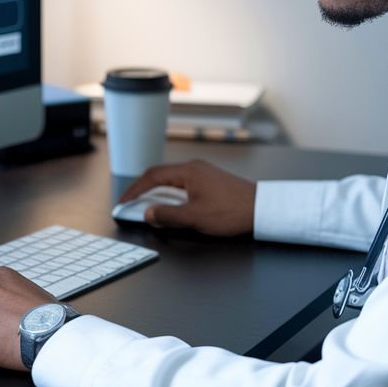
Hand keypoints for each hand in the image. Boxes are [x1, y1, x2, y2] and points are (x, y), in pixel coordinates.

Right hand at [118, 159, 255, 236]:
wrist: (264, 210)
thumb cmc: (233, 212)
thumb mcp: (195, 218)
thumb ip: (168, 216)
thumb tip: (148, 214)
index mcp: (189, 172)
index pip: (152, 177)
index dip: (134, 190)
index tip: (124, 202)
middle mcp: (195, 168)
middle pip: (160, 177)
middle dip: (143, 191)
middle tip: (131, 205)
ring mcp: (204, 174)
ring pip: (172, 182)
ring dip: (157, 195)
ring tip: (147, 209)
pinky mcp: (211, 183)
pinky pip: (183, 186)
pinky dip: (171, 196)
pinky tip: (171, 208)